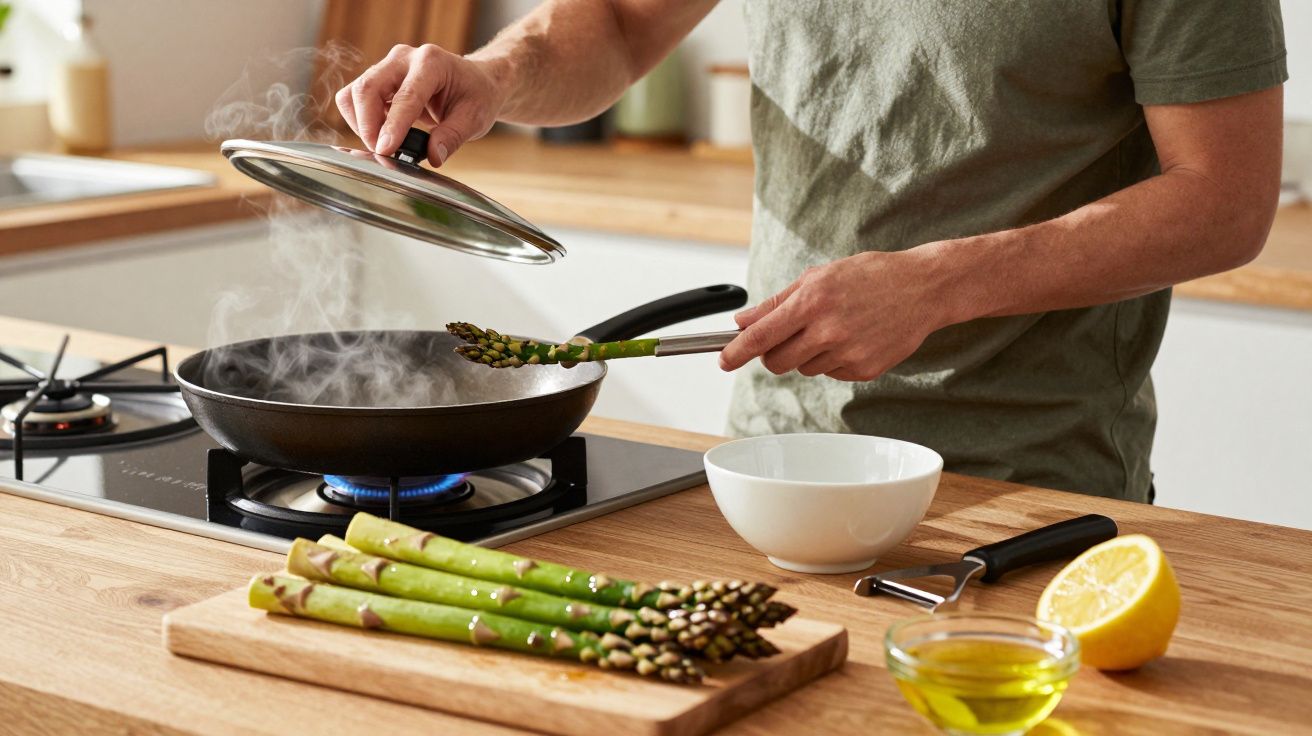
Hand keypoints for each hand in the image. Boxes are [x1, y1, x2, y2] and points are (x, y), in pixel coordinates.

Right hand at [336, 44, 506, 165]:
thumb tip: (434, 157)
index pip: (405, 96)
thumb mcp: (475, 118)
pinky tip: (380, 135)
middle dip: (368, 125)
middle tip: (381, 153)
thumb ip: (453, 137)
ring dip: (361, 123)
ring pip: (355, 92)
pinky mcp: (380, 78)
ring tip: (382, 145)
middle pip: (368, 88)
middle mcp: (404, 58)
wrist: (476, 81)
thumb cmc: (477, 95)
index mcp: (431, 63)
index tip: (384, 150)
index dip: (392, 125)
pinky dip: (360, 120)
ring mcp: (388, 66)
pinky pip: (356, 97)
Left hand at [718, 249, 955, 381]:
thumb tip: (742, 321)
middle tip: (786, 336)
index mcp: (813, 301)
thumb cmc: (870, 276)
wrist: (923, 288)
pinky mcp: (864, 370)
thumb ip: (778, 302)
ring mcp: (848, 353)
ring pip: (803, 368)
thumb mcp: (820, 276)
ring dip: (807, 353)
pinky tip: (852, 338)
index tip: (722, 361)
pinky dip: (832, 360)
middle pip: (776, 361)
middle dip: (771, 353)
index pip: (761, 336)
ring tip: (833, 327)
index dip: (735, 352)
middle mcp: (828, 330)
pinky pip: (830, 373)